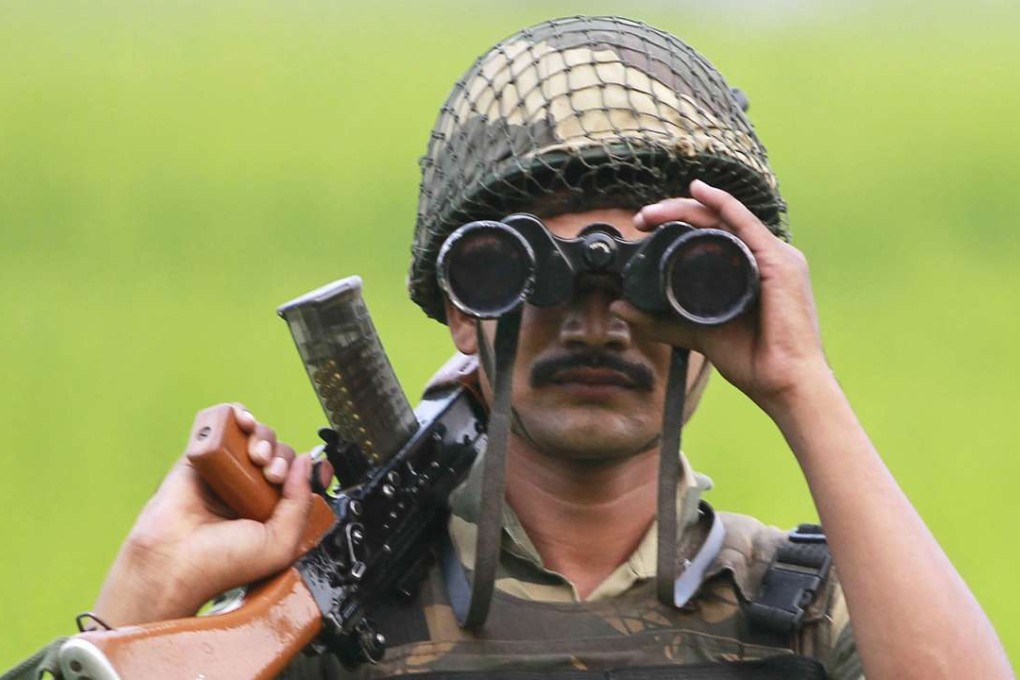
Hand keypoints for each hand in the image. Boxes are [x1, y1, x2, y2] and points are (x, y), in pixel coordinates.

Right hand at [92, 405, 314, 625]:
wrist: (173, 560)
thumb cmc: (222, 563)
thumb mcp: (281, 543)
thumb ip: (300, 503)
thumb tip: (306, 462)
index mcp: (271, 510)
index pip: (298, 478)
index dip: (309, 467)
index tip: (312, 468)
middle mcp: (251, 489)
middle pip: (280, 454)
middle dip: (282, 458)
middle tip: (271, 475)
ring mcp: (227, 472)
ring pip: (257, 436)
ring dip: (264, 438)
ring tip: (256, 456)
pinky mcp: (203, 456)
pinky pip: (225, 425)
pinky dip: (238, 414)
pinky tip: (243, 421)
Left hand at [612, 179, 834, 415]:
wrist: (785, 384)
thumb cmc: (754, 360)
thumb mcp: (698, 333)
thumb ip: (662, 321)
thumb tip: (622, 308)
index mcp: (751, 267)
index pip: (712, 232)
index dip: (677, 223)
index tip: (643, 227)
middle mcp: (765, 256)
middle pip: (716, 221)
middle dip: (674, 212)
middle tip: (641, 218)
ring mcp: (775, 257)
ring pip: (725, 218)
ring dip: (687, 208)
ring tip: (654, 212)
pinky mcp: (780, 264)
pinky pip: (747, 225)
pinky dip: (723, 205)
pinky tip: (700, 192)